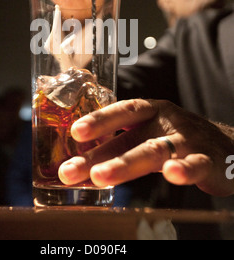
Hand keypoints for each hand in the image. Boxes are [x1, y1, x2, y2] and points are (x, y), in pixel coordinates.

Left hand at [58, 99, 233, 196]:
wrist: (228, 146)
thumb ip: (123, 144)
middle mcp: (167, 122)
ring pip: (155, 151)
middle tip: (70, 170)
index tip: (75, 132)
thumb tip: (82, 161)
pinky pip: (196, 165)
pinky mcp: (208, 160)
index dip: (99, 119)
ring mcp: (187, 140)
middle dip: (99, 154)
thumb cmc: (179, 140)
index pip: (123, 110)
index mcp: (152, 112)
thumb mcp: (151, 134)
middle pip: (131, 136)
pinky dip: (184, 170)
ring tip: (100, 177)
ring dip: (125, 164)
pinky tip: (171, 175)